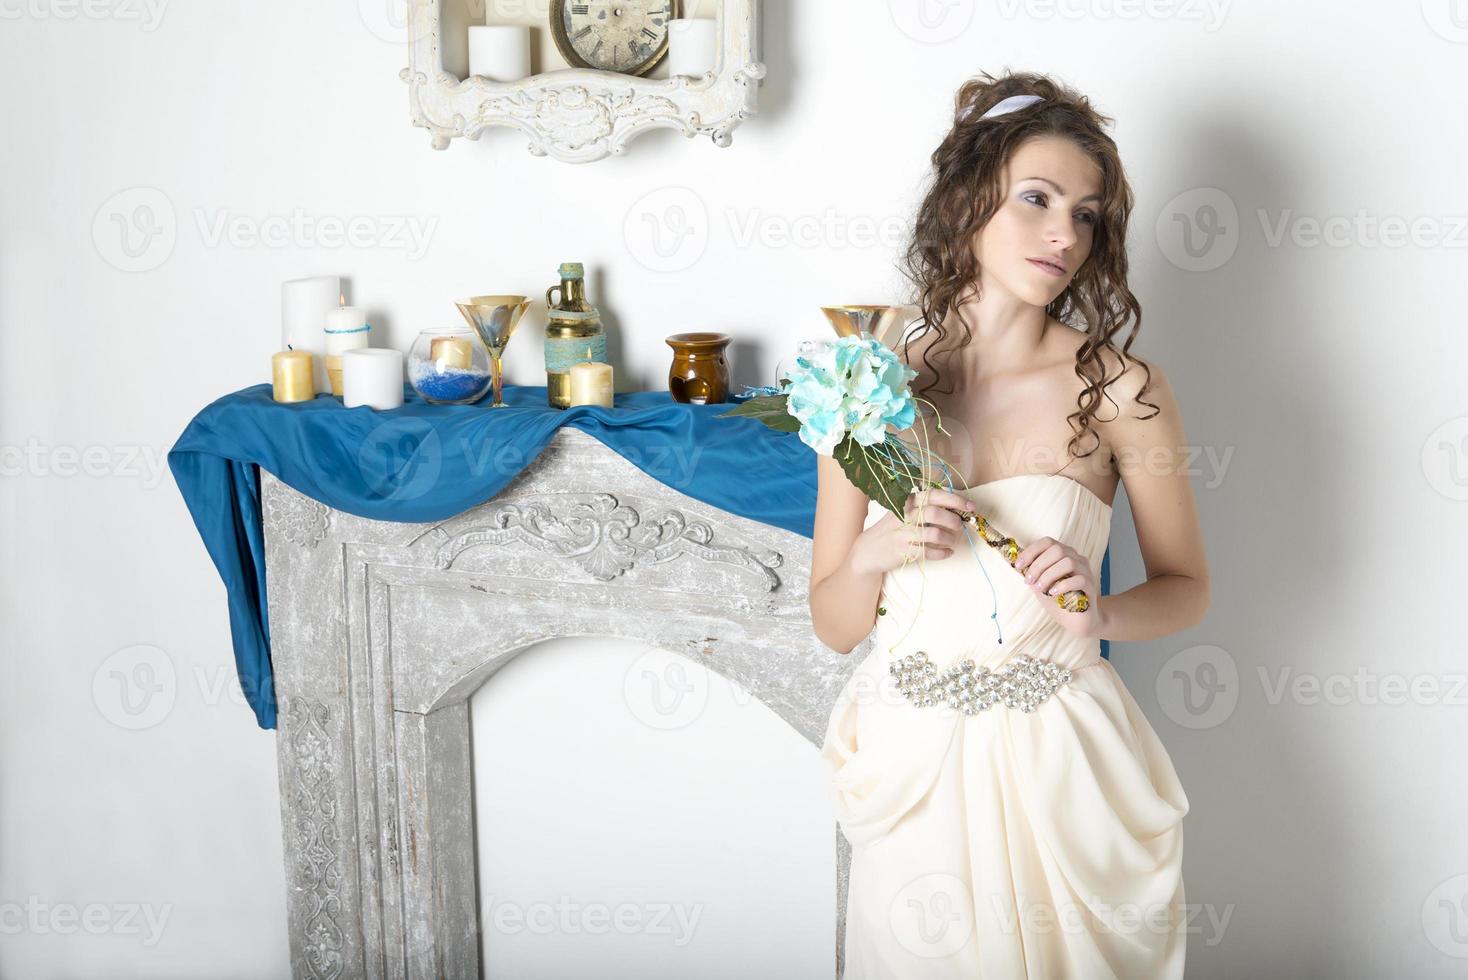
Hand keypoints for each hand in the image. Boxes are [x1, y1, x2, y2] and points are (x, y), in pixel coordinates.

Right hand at [849, 487, 976, 575]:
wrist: (868, 550)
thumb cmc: (891, 529)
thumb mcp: (903, 512)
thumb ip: (925, 507)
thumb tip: (955, 506)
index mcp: (906, 501)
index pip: (934, 495)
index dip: (955, 500)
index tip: (970, 506)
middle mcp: (903, 515)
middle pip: (935, 513)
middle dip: (953, 520)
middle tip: (959, 526)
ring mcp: (902, 534)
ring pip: (934, 534)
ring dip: (949, 538)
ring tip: (951, 540)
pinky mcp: (902, 551)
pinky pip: (930, 553)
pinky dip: (943, 553)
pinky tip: (947, 552)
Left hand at [1013, 537, 1101, 637]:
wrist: (1076, 621)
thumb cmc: (1058, 600)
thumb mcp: (1040, 585)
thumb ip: (1033, 574)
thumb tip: (1018, 564)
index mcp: (1064, 555)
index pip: (1047, 542)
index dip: (1031, 551)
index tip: (1018, 565)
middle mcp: (1076, 559)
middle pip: (1058, 550)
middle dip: (1038, 565)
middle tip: (1029, 580)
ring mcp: (1086, 572)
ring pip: (1068, 562)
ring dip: (1049, 575)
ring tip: (1039, 588)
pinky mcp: (1091, 586)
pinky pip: (1079, 579)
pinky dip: (1062, 585)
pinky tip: (1053, 593)